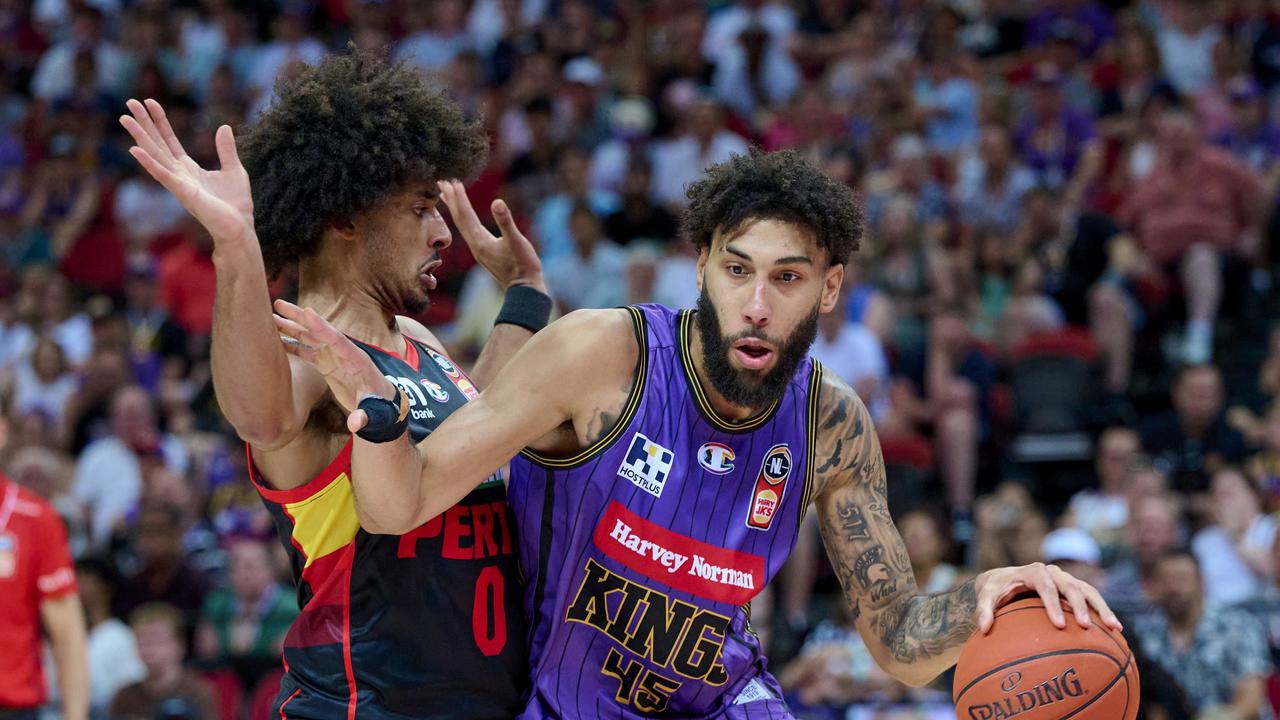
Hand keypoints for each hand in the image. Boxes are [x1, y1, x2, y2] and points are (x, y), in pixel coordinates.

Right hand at [119, 98, 254, 246]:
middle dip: (144, 123)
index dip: (160, 121)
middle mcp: (178, 174)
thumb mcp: (234, 169)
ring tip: (125, 118)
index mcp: (188, 168)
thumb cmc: (235, 204)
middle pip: (157, 143)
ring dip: (140, 136)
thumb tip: (224, 127)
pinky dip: (149, 162)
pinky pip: (162, 175)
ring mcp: (178, 183)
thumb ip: (226, 149)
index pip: (169, 140)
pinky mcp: (183, 192)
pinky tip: (135, 149)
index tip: (150, 102)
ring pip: (155, 155)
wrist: (240, 228)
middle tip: (129, 101)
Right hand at [271, 299, 395, 432]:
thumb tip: (356, 424)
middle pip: (320, 332)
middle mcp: (344, 354)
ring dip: (291, 327)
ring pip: (310, 338)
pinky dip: (291, 345)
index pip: (339, 341)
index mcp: (357, 361)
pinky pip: (306, 351)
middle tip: (278, 304)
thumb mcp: (375, 413)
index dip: (323, 328)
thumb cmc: (379, 408)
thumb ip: (365, 417)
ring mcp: (334, 357)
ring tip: (271, 317)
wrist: (381, 406)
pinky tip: (276, 340)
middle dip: (300, 318)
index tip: (308, 312)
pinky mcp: (327, 364)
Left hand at [439, 180, 544, 291]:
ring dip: (455, 209)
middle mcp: (475, 245)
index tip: (453, 181)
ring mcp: (478, 250)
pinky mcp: (484, 253)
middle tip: (442, 182)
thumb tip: (497, 202)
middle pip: (458, 219)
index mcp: (480, 241)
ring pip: (462, 225)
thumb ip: (506, 222)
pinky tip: (466, 218)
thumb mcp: (516, 241)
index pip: (465, 215)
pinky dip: (463, 220)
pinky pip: (468, 232)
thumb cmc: (523, 265)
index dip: (460, 198)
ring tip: (446, 196)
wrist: (524, 289)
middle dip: (451, 200)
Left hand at [974, 562, 1120, 633]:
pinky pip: (1092, 598)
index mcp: (1033, 571)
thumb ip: (983, 609)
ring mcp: (1066, 579)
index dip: (1053, 604)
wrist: (1005, 579)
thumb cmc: (997, 588)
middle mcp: (1053, 572)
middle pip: (1071, 586)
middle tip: (1086, 627)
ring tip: (1114, 627)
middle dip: (1080, 606)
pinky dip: (1103, 611)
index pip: (1045, 586)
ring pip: (1088, 590)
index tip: (1059, 625)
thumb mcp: (987, 596)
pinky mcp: (1074, 588)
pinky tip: (1115, 631)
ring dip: (1101, 608)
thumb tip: (984, 628)